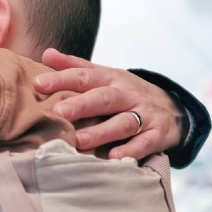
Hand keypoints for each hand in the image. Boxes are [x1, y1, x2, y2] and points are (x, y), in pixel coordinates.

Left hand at [33, 48, 183, 161]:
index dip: (61, 79)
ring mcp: (145, 113)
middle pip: (104, 98)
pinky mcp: (158, 133)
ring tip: (80, 140)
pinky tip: (114, 158)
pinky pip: (145, 143)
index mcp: (111, 78)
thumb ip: (75, 66)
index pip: (84, 76)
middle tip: (59, 112)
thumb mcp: (105, 75)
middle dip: (81, 105)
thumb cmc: (126, 92)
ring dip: (102, 132)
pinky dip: (131, 150)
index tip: (38, 83)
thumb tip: (45, 53)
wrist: (172, 108)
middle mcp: (128, 94)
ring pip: (123, 122)